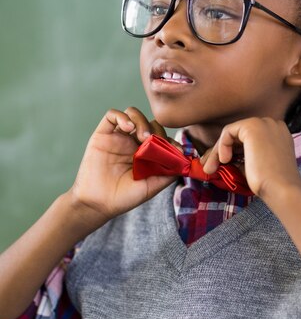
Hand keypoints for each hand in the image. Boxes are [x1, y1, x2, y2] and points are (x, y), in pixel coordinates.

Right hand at [68, 107, 179, 226]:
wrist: (98, 204)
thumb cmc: (124, 197)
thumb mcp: (152, 186)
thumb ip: (168, 173)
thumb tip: (185, 160)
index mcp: (146, 153)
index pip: (161, 136)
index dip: (170, 139)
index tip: (176, 149)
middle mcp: (132, 143)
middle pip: (149, 122)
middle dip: (156, 130)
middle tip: (154, 142)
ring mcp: (118, 137)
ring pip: (133, 114)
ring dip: (141, 121)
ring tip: (142, 136)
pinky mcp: (102, 135)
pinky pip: (112, 115)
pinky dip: (122, 117)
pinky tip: (128, 128)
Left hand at [201, 117, 300, 203]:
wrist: (281, 189)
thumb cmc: (270, 184)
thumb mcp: (255, 166)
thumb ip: (242, 158)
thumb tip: (221, 158)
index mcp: (277, 134)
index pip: (248, 139)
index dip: (232, 151)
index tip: (220, 165)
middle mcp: (272, 124)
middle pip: (238, 135)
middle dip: (220, 150)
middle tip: (208, 167)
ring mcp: (263, 123)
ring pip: (231, 134)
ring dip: (217, 151)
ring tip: (210, 169)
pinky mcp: (252, 126)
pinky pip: (228, 132)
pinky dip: (222, 147)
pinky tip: (224, 161)